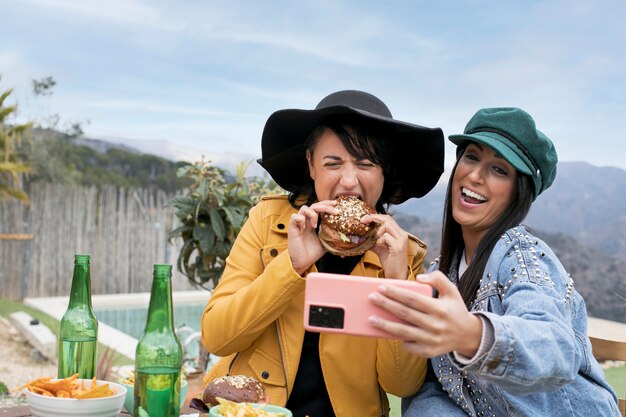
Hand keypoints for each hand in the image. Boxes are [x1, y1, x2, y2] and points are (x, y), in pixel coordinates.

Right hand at [288, 200, 336, 274]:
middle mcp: (306, 221)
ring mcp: (298, 224)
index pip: (319, 208)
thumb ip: (332, 237)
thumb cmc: (312, 253)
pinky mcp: (292, 228)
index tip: (336, 204)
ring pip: (304, 208)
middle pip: (314, 205)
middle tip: (334, 211)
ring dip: (312, 214)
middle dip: (325, 206)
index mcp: (313, 223)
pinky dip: (301, 219)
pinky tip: (304, 228)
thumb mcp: (326, 243)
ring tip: (315, 225)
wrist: (302, 262)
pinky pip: (295, 216)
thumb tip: (346, 238)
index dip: (326, 204)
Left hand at [361, 213, 408, 278]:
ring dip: (377, 232)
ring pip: (387, 225)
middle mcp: (402, 235)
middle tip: (363, 221)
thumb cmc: (389, 262)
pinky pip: (386, 237)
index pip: (388, 218)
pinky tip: (380, 247)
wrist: (396, 276)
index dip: (375, 216)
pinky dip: (380, 240)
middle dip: (373, 218)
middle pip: (387, 219)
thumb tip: (361, 235)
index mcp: (399, 233)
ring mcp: (401, 240)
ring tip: (375, 241)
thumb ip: (373, 240)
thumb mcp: (380, 248)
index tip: (364, 219)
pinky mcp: (398, 247)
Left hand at [367, 271, 482, 357]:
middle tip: (371, 298)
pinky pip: (409, 346)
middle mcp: (435, 325)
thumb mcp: (452, 291)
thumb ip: (438, 278)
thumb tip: (419, 277)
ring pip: (403, 332)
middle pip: (405, 314)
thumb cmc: (455, 310)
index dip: (396, 293)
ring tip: (370, 319)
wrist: (468, 335)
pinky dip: (398, 339)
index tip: (382, 287)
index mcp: (440, 309)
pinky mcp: (429, 352)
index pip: (413, 299)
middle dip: (386, 305)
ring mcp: (432, 340)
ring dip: (385, 326)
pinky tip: (388, 332)